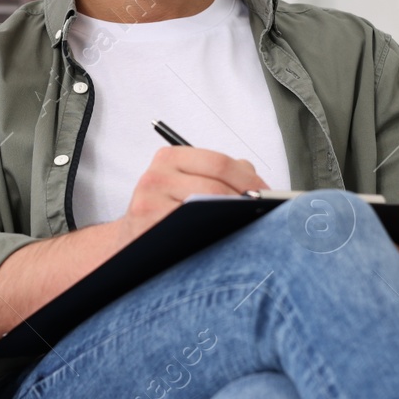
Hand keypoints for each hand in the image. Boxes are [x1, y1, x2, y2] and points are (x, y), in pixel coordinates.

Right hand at [122, 146, 267, 239]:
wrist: (131, 241)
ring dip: (234, 218)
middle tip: (265, 213)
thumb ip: (220, 174)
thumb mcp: (187, 182)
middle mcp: (157, 176)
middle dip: (246, 200)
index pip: (219, 163)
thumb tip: (255, 179)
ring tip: (252, 225)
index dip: (249, 181)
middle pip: (215, 187)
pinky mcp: (148, 227)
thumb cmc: (166, 211)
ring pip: (206, 209)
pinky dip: (214, 235)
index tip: (267, 194)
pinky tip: (226, 239)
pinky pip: (191, 231)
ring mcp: (150, 202)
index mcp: (170, 157)